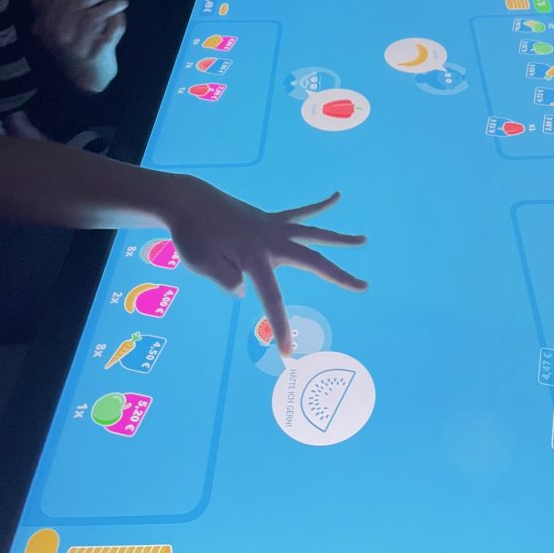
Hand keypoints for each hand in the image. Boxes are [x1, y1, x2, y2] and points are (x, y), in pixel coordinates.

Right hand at [31, 0, 127, 92]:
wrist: (88, 77)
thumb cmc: (78, 46)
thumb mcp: (63, 27)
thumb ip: (57, 8)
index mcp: (47, 26)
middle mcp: (58, 37)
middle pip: (75, 4)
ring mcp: (76, 48)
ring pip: (90, 18)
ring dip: (109, 7)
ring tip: (122, 2)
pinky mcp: (94, 57)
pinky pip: (107, 34)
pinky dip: (116, 22)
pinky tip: (120, 17)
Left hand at [167, 186, 367, 354]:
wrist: (189, 202)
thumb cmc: (193, 235)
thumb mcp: (202, 263)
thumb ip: (226, 279)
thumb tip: (243, 289)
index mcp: (254, 257)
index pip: (272, 298)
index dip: (281, 327)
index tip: (288, 354)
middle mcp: (271, 240)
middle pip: (312, 259)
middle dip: (339, 276)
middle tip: (364, 286)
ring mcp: (273, 227)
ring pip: (314, 233)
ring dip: (340, 239)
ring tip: (364, 240)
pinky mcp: (270, 219)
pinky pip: (299, 213)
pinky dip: (319, 206)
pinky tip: (336, 198)